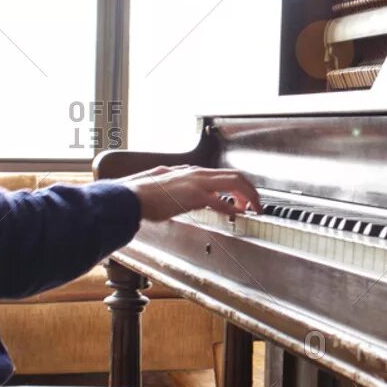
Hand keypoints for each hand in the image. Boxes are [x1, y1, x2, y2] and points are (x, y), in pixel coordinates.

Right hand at [122, 165, 262, 222]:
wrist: (129, 196)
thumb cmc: (142, 194)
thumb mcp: (166, 186)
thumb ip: (179, 190)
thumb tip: (186, 197)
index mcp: (191, 172)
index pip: (224, 174)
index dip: (239, 186)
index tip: (244, 199)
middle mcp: (197, 174)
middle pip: (236, 175)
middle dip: (251, 190)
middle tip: (257, 205)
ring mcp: (197, 183)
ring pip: (234, 182)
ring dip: (248, 196)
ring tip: (253, 210)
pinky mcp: (193, 196)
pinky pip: (220, 201)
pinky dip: (232, 208)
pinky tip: (237, 215)